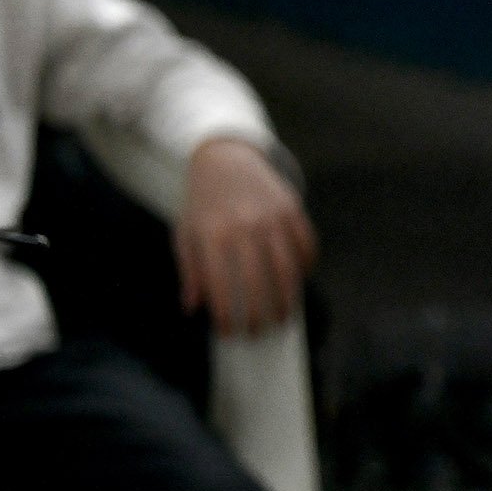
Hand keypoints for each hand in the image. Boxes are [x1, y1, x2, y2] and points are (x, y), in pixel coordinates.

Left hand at [175, 138, 317, 337]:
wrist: (224, 157)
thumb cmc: (201, 202)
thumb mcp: (185, 234)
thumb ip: (190, 271)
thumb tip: (194, 307)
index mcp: (212, 236)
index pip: (221, 286)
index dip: (226, 315)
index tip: (228, 333)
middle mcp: (244, 226)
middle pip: (259, 281)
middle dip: (260, 313)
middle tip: (260, 331)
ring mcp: (271, 215)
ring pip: (287, 266)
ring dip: (287, 296)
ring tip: (284, 315)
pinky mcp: (291, 206)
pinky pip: (305, 242)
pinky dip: (306, 265)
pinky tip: (300, 280)